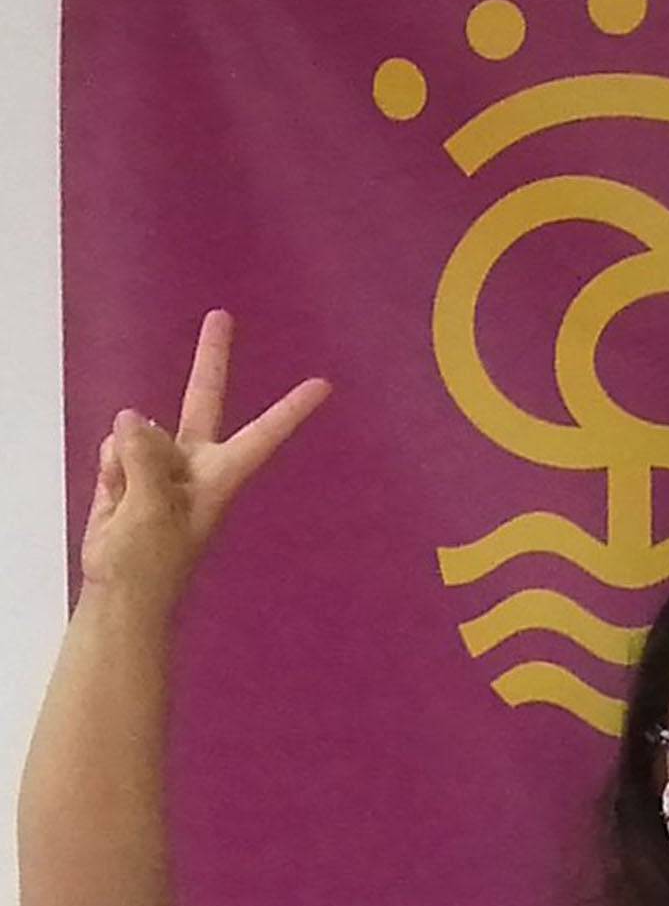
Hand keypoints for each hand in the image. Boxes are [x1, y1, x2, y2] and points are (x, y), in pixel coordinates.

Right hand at [79, 310, 329, 607]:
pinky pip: (112, 449)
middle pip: (203, 400)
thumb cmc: (152, 561)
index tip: (324, 384)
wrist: (120, 591)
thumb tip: (131, 417)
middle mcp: (196, 463)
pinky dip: (107, 471)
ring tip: (129, 505)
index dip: (290, 410)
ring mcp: (161, 464)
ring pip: (137, 434)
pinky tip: (114, 500)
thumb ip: (144, 459)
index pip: (263, 436)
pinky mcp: (129, 470)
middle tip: (222, 314)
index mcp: (221, 476)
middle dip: (211, 358)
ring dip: (123, 462)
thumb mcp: (153, 511)